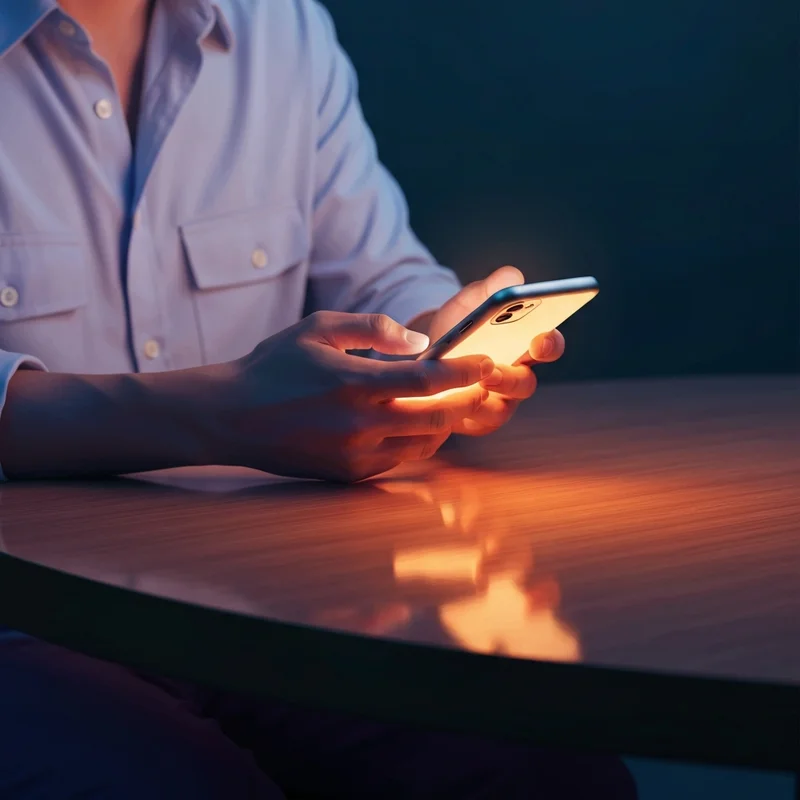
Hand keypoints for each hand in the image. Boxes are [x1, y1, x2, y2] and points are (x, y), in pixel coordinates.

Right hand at [208, 311, 494, 481]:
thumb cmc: (275, 365)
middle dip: (467, 400)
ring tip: (452, 401)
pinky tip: (415, 422)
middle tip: (481, 385)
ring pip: (425, 444)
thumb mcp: (319, 328)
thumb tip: (420, 342)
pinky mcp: (350, 474)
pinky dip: (417, 441)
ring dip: (445, 422)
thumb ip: (373, 328)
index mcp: (355, 383)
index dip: (465, 371)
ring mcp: (356, 454)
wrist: (232, 416)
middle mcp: (361, 424)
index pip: (429, 379)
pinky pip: (400, 459)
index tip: (488, 362)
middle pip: (438, 417)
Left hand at [425, 266, 564, 435]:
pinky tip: (444, 400)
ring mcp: (498, 403)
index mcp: (526, 346)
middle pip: (526, 384)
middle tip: (492, 368)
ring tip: (464, 385)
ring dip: (482, 400)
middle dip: (511, 377)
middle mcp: (517, 378)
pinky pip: (473, 424)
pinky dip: (461, 413)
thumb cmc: (460, 324)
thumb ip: (492, 288)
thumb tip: (512, 278)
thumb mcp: (472, 301)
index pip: (550, 347)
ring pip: (501, 410)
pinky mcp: (475, 421)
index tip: (539, 338)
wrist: (431, 350)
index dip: (549, 344)